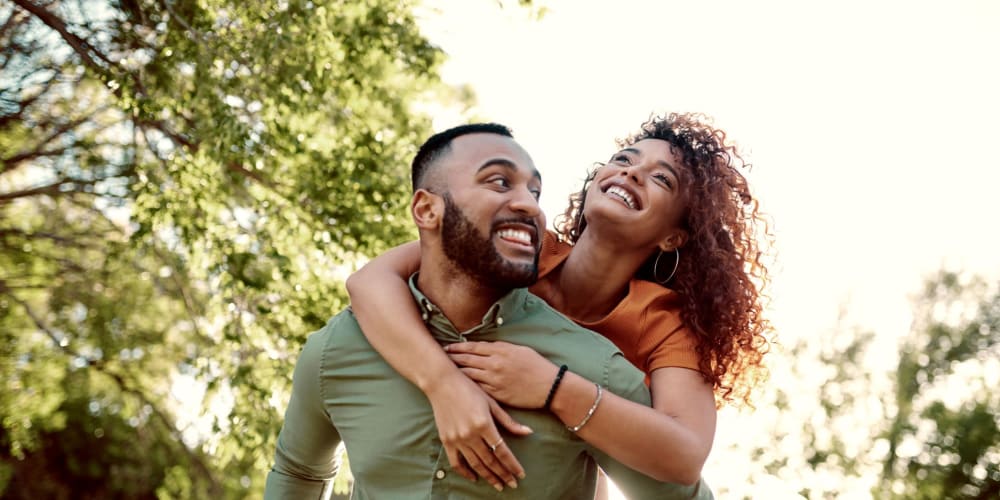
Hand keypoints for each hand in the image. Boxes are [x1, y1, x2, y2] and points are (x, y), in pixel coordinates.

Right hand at [424, 369, 531, 489]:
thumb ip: (508, 421)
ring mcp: (457, 439)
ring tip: (498, 485)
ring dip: (488, 476)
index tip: (520, 475)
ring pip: (476, 464)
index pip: (502, 451)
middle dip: (503, 474)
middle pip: (490, 461)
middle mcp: (470, 434)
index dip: (512, 465)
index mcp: (484, 424)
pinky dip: (466, 472)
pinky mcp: (446, 440)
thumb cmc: (470, 389)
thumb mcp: (492, 403)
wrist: (442, 383)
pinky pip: (456, 462)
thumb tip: (528, 433)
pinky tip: (475, 478)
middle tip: (512, 484)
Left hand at [445, 341, 560, 408]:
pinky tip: (459, 386)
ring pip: (469, 374)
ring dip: (456, 372)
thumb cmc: (537, 366)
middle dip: (452, 358)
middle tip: (440, 357)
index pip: (473, 347)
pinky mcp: (496, 394)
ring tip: (444, 371)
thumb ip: (501, 347)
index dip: (458, 347)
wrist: (549, 387)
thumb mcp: (520, 350)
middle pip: (467, 359)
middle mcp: (495, 364)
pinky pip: (477, 389)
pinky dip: (467, 386)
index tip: (448, 347)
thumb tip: (486, 347)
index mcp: (501, 351)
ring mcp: (494, 380)